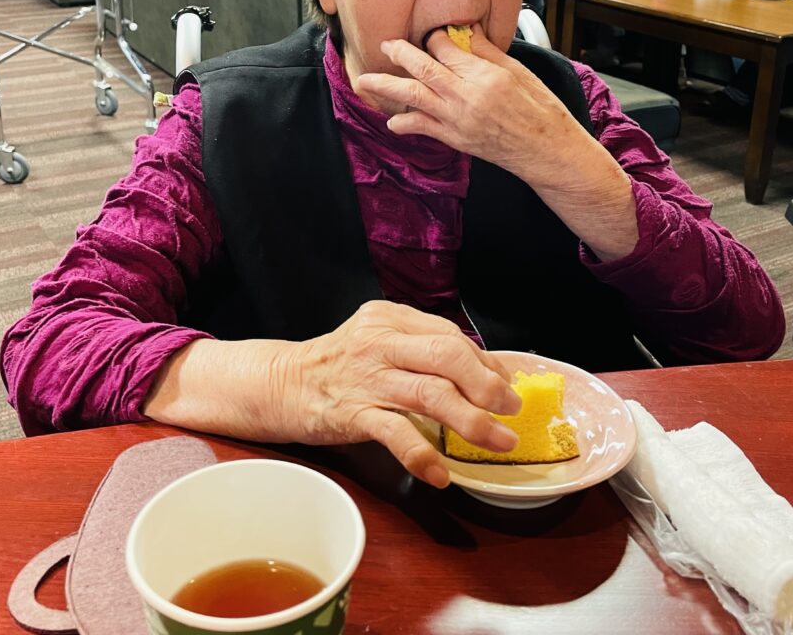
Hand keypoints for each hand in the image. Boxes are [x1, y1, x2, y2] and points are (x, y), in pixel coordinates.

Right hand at [287, 301, 521, 486]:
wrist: (282, 384)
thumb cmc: (339, 366)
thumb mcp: (379, 341)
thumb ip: (421, 350)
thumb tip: (482, 375)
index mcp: (391, 319)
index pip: (450, 336)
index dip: (486, 364)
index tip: (505, 388)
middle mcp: (381, 342)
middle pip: (447, 356)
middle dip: (487, 385)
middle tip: (511, 411)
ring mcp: (367, 377)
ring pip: (430, 394)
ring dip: (472, 421)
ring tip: (498, 442)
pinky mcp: (352, 412)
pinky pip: (396, 434)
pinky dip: (423, 455)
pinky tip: (441, 474)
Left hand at [357, 30, 595, 186]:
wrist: (547, 150)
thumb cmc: (540, 109)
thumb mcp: (518, 71)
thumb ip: (487, 52)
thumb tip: (465, 32)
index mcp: (485, 75)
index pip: (446, 49)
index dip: (435, 39)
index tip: (432, 36)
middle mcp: (466, 96)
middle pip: (423, 69)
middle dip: (399, 54)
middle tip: (384, 44)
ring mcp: (458, 120)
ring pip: (414, 98)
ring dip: (387, 88)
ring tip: (365, 81)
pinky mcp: (456, 139)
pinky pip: (423, 128)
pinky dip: (404, 123)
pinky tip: (392, 120)